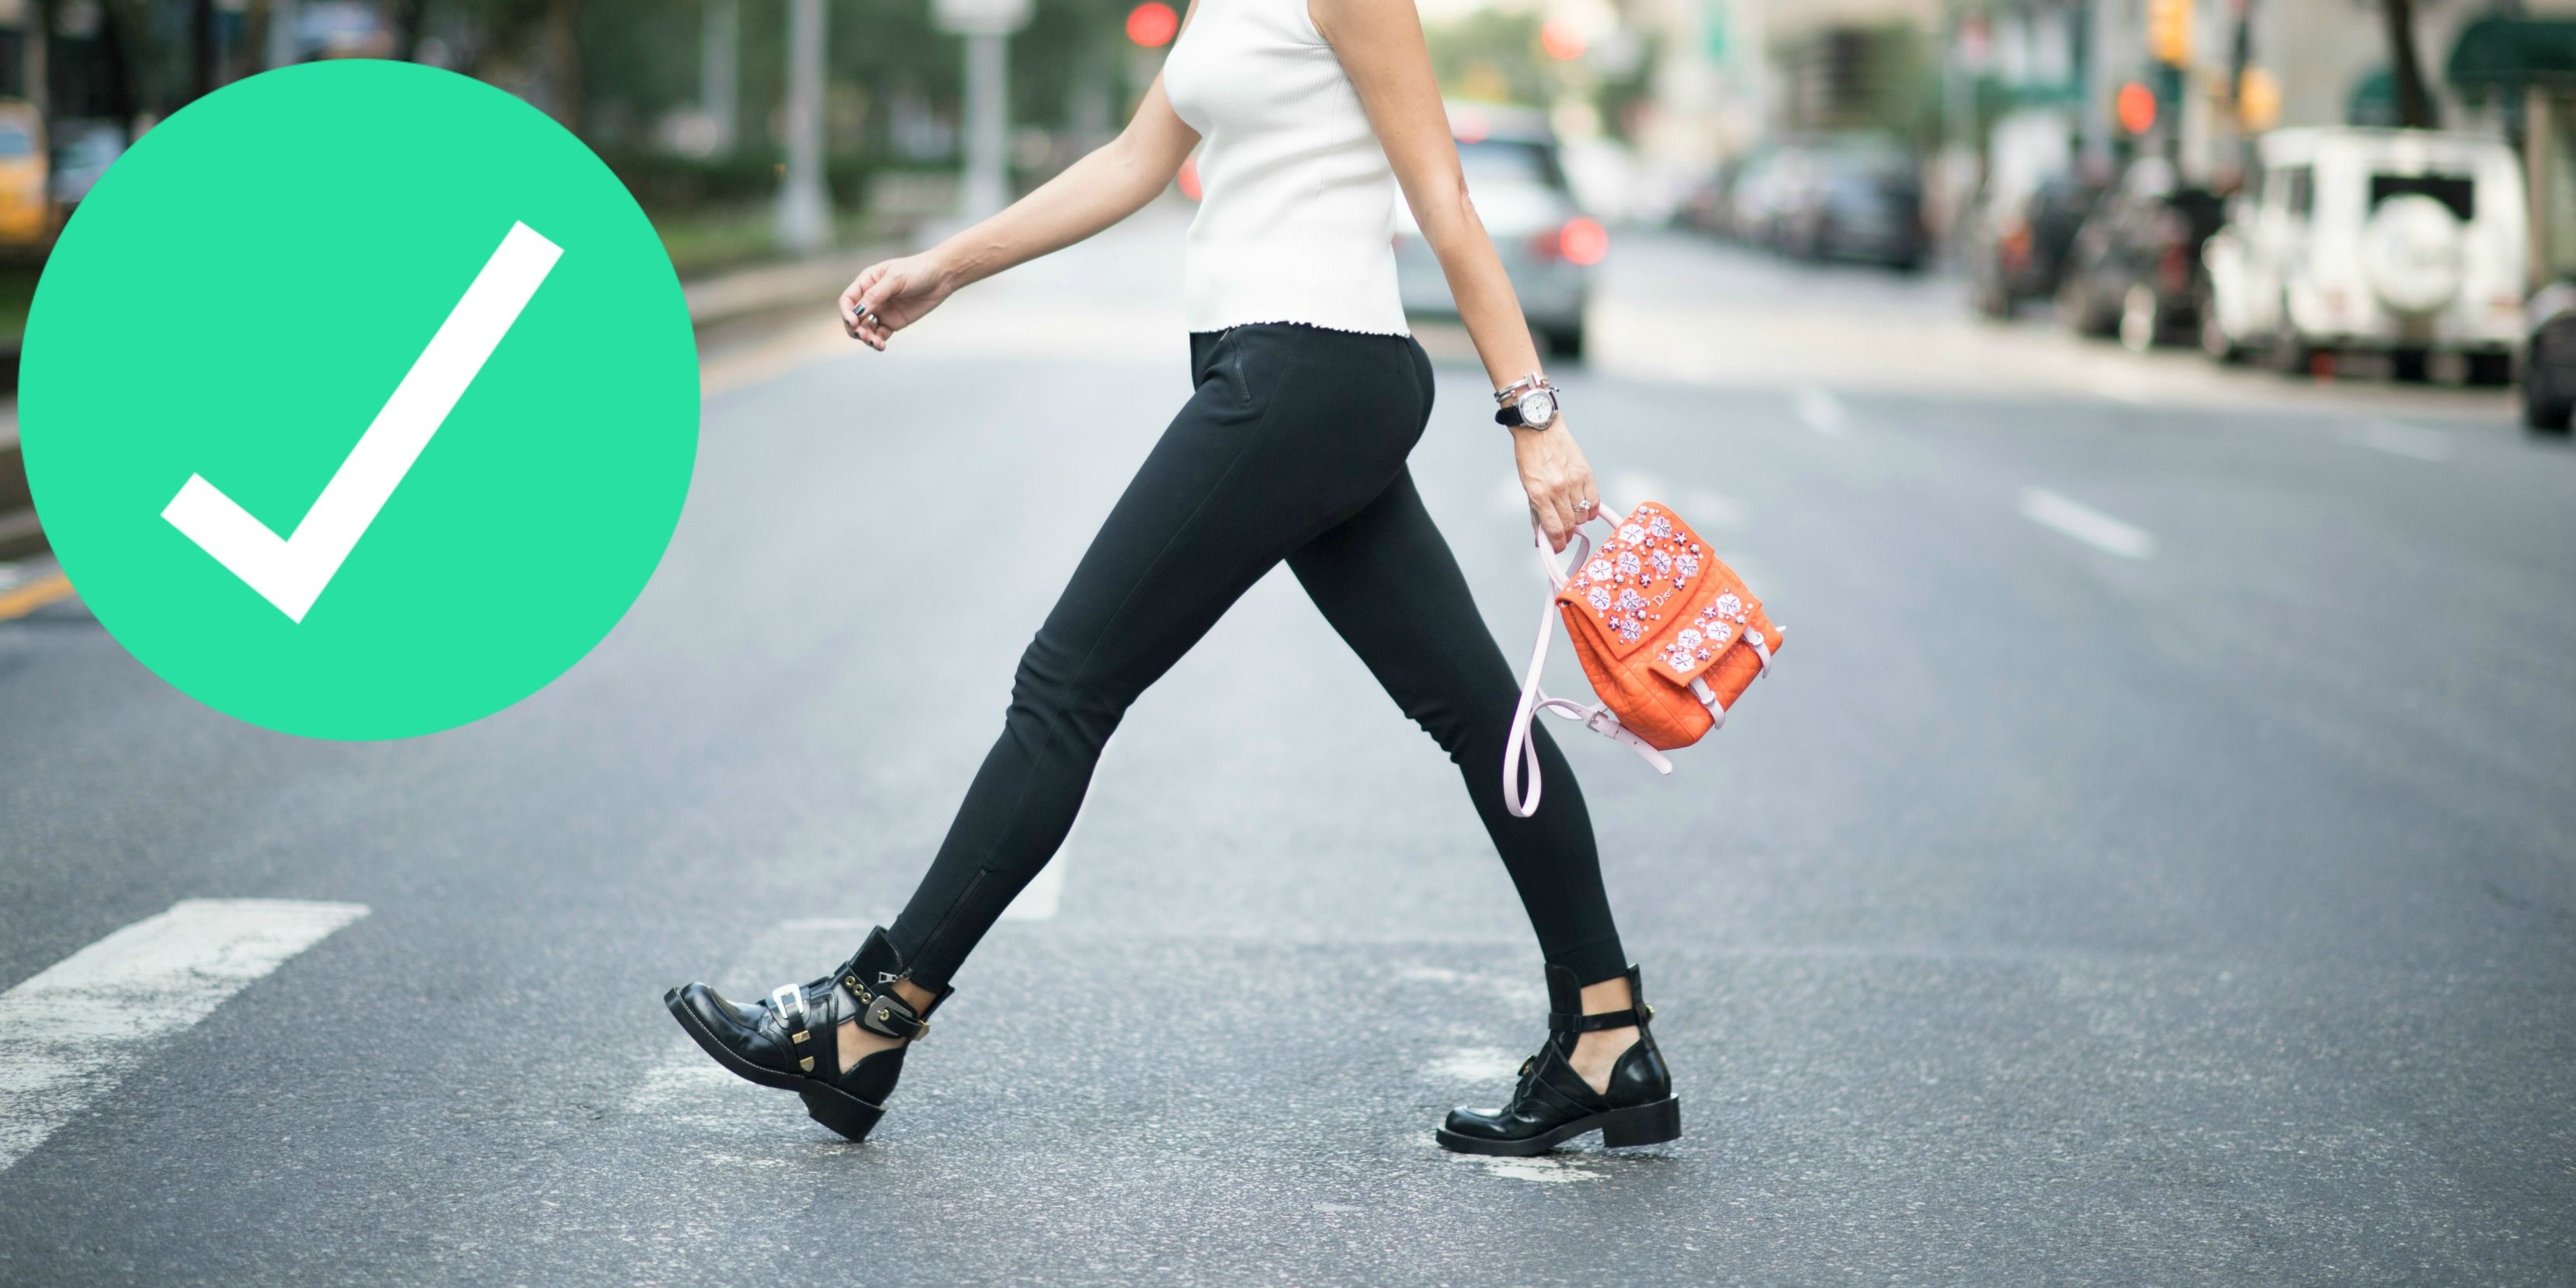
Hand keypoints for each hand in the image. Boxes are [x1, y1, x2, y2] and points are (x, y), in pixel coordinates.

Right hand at [839, 253, 957, 350]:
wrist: (941, 277)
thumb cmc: (917, 270)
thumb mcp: (895, 279)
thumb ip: (875, 295)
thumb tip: (858, 312)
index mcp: (866, 282)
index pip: (848, 300)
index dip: (847, 312)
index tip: (854, 322)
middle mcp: (871, 298)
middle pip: (854, 318)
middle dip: (854, 329)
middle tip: (863, 335)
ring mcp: (882, 311)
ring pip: (865, 329)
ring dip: (866, 337)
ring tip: (874, 343)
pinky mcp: (893, 322)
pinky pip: (880, 335)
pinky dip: (877, 341)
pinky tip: (881, 345)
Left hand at [1513, 419, 1598, 551]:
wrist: (1539, 428)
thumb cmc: (1530, 458)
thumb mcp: (1527, 487)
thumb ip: (1536, 514)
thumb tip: (1542, 539)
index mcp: (1539, 494)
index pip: (1555, 529)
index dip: (1558, 544)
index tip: (1559, 547)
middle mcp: (1558, 489)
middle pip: (1571, 524)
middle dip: (1568, 534)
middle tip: (1565, 533)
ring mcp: (1574, 481)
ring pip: (1584, 515)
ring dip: (1579, 520)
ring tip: (1572, 514)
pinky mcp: (1586, 473)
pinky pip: (1595, 501)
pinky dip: (1591, 510)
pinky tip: (1584, 507)